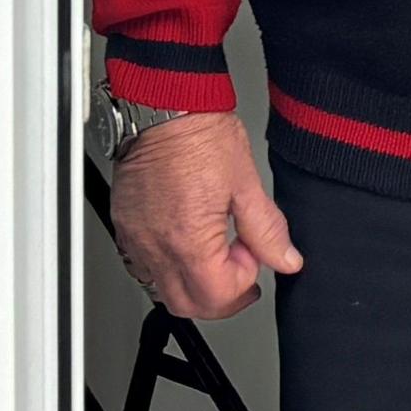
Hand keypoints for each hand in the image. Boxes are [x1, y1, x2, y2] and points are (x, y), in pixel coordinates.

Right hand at [108, 112, 302, 319]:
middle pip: (187, 304)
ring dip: (192, 286)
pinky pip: (141, 267)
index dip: (244, 283)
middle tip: (240, 270)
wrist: (164, 105)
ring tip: (214, 258)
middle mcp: (156, 245)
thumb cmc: (198, 133)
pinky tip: (185, 247)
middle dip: (220, 296)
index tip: (253, 256)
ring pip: (162, 291)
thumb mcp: (246, 183)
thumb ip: (267, 230)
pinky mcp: (125, 226)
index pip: (218, 296)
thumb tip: (286, 259)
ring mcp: (136, 237)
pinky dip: (166, 269)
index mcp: (189, 239)